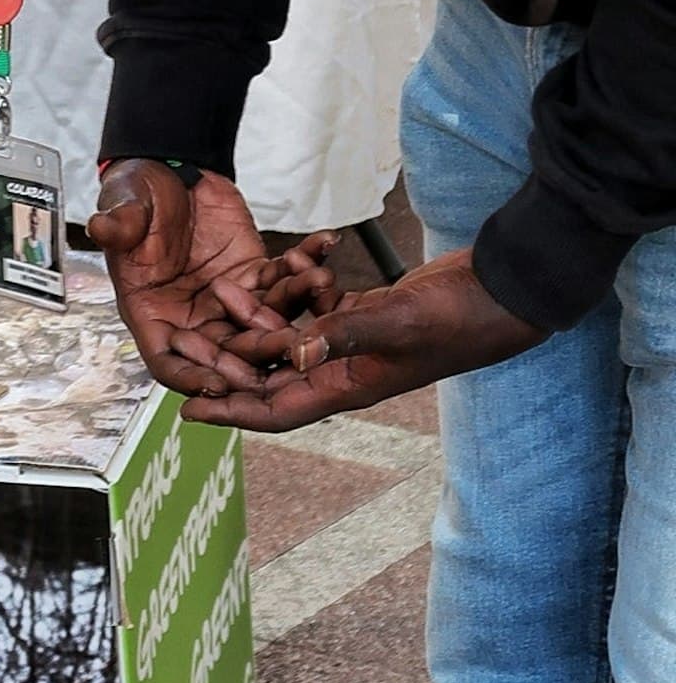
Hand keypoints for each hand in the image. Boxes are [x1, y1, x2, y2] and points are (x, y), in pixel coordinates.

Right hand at [88, 160, 335, 398]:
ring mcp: (227, 300)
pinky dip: (305, 269)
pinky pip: (283, 282)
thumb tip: (100, 226)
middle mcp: (192, 316)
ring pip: (263, 321)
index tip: (220, 383)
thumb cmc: (138, 191)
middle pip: (226, 352)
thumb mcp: (124, 205)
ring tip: (319, 284)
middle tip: (291, 346)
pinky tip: (325, 248)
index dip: (192, 375)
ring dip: (293, 308)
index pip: (168, 360)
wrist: (170, 166)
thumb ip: (118, 223)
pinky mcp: (254, 275)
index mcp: (152, 313)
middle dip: (260, 353)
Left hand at [187, 247, 544, 432]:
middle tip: (182, 343)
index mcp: (349, 388)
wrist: (500, 291)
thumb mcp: (394, 323)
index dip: (231, 411)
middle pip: (271, 375)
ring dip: (255, 323)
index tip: (186, 410)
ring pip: (290, 340)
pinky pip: (317, 312)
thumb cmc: (455, 316)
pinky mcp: (367, 315)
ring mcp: (357, 344)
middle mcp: (347, 372)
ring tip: (217, 296)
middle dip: (226, 363)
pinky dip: (295, 296)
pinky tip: (278, 270)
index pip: (276, 409)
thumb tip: (291, 354)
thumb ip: (343, 335)